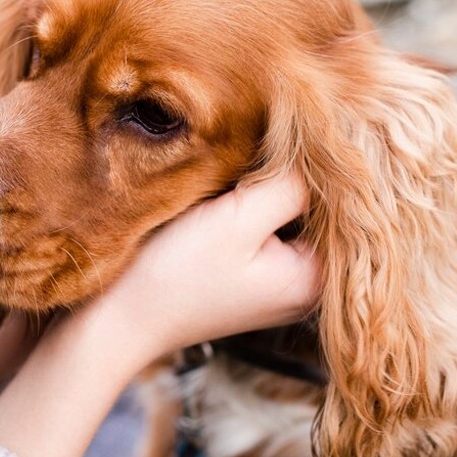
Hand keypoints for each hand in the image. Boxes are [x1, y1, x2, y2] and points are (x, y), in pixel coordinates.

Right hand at [0, 172, 319, 456]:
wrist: (116, 320)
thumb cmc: (174, 274)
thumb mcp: (237, 220)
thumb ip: (289, 185)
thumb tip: (321, 152)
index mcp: (315, 277)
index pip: (340, 204)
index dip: (315, 166)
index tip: (287, 136)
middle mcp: (303, 285)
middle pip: (313, 209)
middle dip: (288, 176)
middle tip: (253, 147)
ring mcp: (273, 282)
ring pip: (284, 215)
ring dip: (263, 189)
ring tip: (232, 169)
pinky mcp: (245, 277)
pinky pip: (261, 228)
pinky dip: (246, 207)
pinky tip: (219, 194)